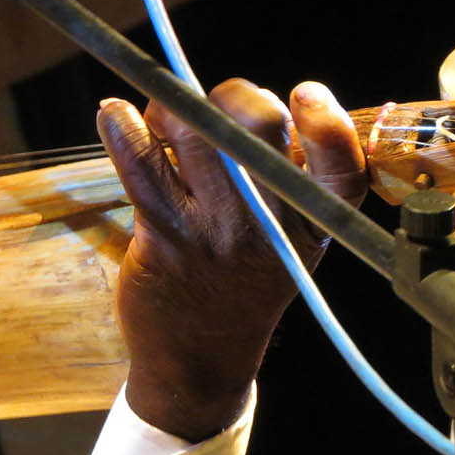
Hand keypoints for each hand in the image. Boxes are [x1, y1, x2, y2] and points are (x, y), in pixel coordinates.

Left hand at [97, 79, 365, 441]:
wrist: (199, 361)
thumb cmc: (244, 285)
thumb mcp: (291, 242)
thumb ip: (286, 181)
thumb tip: (246, 104)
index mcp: (311, 222)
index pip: (340, 167)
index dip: (329, 123)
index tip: (305, 93)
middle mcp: (269, 222)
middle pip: (257, 127)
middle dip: (231, 94)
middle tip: (212, 105)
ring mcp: (215, 229)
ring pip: (195, 132)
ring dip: (172, 107)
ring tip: (163, 116)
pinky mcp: (164, 236)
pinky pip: (141, 165)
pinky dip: (124, 128)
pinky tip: (114, 114)